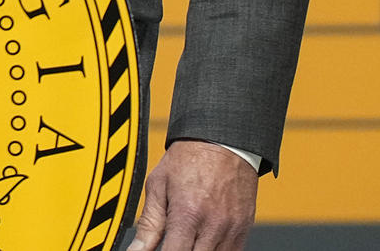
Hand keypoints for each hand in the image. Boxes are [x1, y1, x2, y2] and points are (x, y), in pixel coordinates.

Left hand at [126, 140, 258, 250]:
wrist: (223, 139)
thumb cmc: (189, 158)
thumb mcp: (158, 185)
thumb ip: (148, 223)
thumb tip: (136, 250)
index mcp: (187, 214)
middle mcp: (212, 225)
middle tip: (173, 242)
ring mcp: (231, 229)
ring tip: (187, 241)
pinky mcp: (244, 228)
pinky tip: (203, 243)